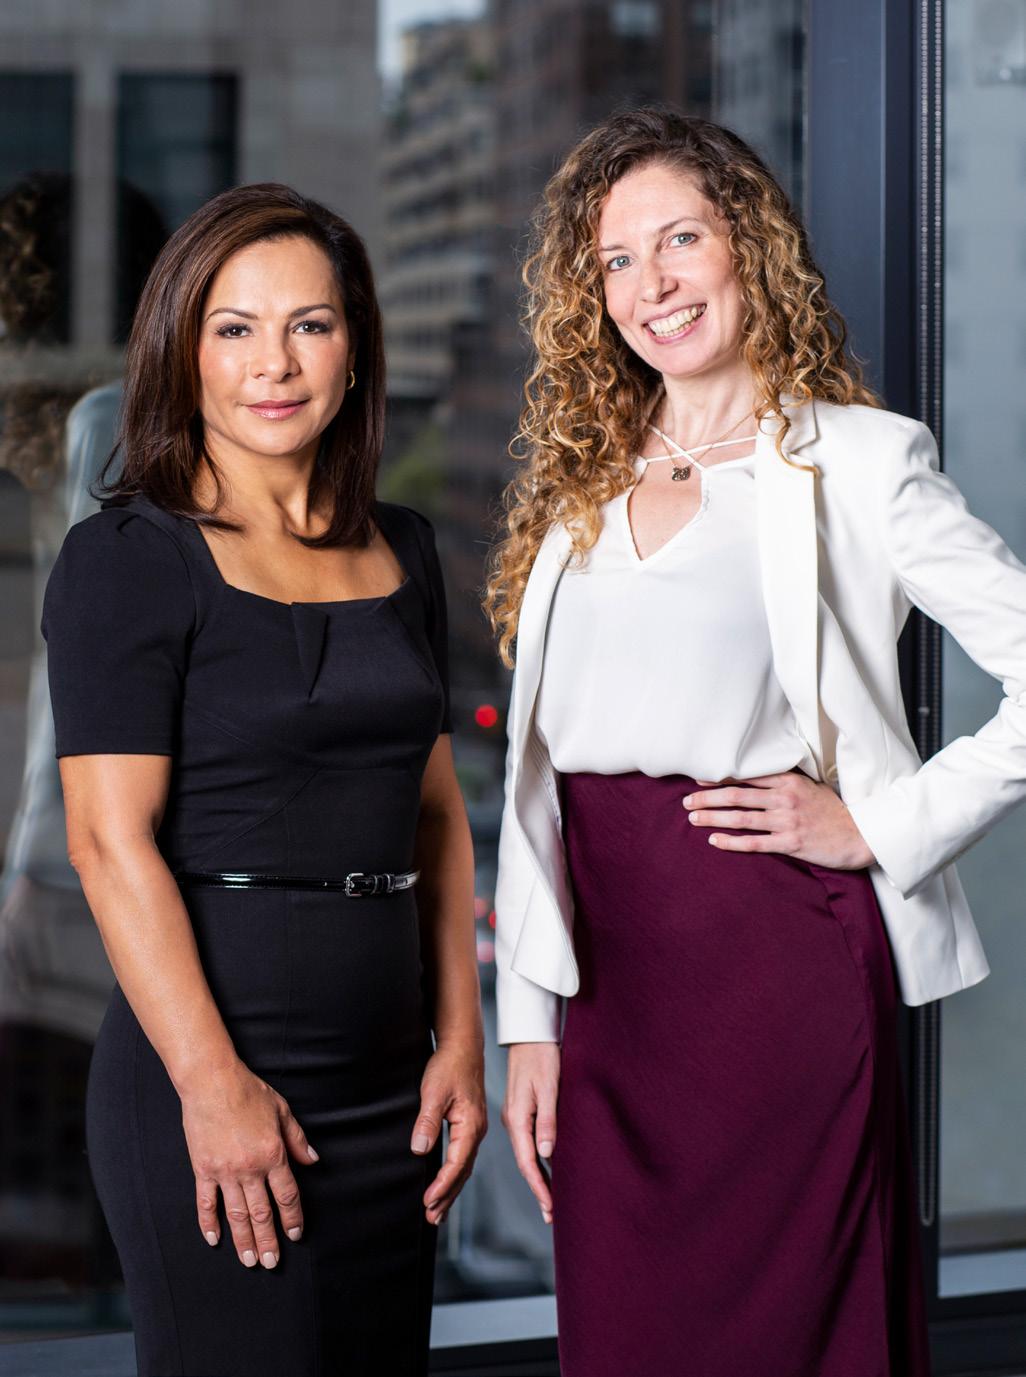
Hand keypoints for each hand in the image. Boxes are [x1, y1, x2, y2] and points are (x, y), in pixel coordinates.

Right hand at [181, 1061, 318, 1268]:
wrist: (212, 1082)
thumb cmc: (249, 1092)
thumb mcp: (282, 1111)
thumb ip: (297, 1140)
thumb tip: (313, 1162)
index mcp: (273, 1154)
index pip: (287, 1195)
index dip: (292, 1217)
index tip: (295, 1235)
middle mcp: (250, 1168)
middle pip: (262, 1212)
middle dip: (268, 1240)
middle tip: (271, 1263)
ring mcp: (225, 1171)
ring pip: (236, 1214)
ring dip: (243, 1239)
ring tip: (249, 1260)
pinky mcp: (203, 1169)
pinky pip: (206, 1203)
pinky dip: (209, 1223)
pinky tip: (214, 1239)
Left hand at [410, 1043, 486, 1226]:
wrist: (463, 1046)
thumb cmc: (449, 1066)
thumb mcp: (434, 1092)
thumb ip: (427, 1122)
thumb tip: (419, 1150)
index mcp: (471, 1125)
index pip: (456, 1164)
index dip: (442, 1185)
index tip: (427, 1202)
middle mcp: (477, 1131)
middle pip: (463, 1172)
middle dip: (448, 1196)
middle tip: (432, 1218)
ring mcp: (475, 1128)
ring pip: (464, 1166)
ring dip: (451, 1189)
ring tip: (438, 1211)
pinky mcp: (470, 1124)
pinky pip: (463, 1156)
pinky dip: (454, 1174)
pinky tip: (447, 1182)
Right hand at [502, 1042, 559, 1224]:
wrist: (530, 1035)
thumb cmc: (541, 1057)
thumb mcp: (548, 1088)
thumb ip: (548, 1121)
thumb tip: (546, 1154)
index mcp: (517, 1118)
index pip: (528, 1162)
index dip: (539, 1187)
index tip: (549, 1208)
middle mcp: (513, 1121)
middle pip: (526, 1163)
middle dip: (538, 1189)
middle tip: (551, 1215)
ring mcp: (516, 1117)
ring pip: (527, 1154)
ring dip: (538, 1177)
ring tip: (549, 1200)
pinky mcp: (521, 1111)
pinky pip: (528, 1142)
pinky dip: (536, 1160)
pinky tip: (545, 1169)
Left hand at [683, 770, 876, 868]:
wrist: (859, 834)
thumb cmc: (832, 810)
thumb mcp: (810, 786)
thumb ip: (784, 781)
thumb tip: (755, 777)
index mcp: (789, 781)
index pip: (746, 777)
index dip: (720, 778)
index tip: (699, 779)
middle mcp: (785, 798)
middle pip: (737, 796)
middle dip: (707, 797)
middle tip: (686, 801)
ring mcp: (787, 821)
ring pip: (741, 818)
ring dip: (713, 817)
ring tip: (693, 817)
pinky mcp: (790, 843)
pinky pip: (754, 842)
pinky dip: (732, 841)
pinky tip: (714, 840)